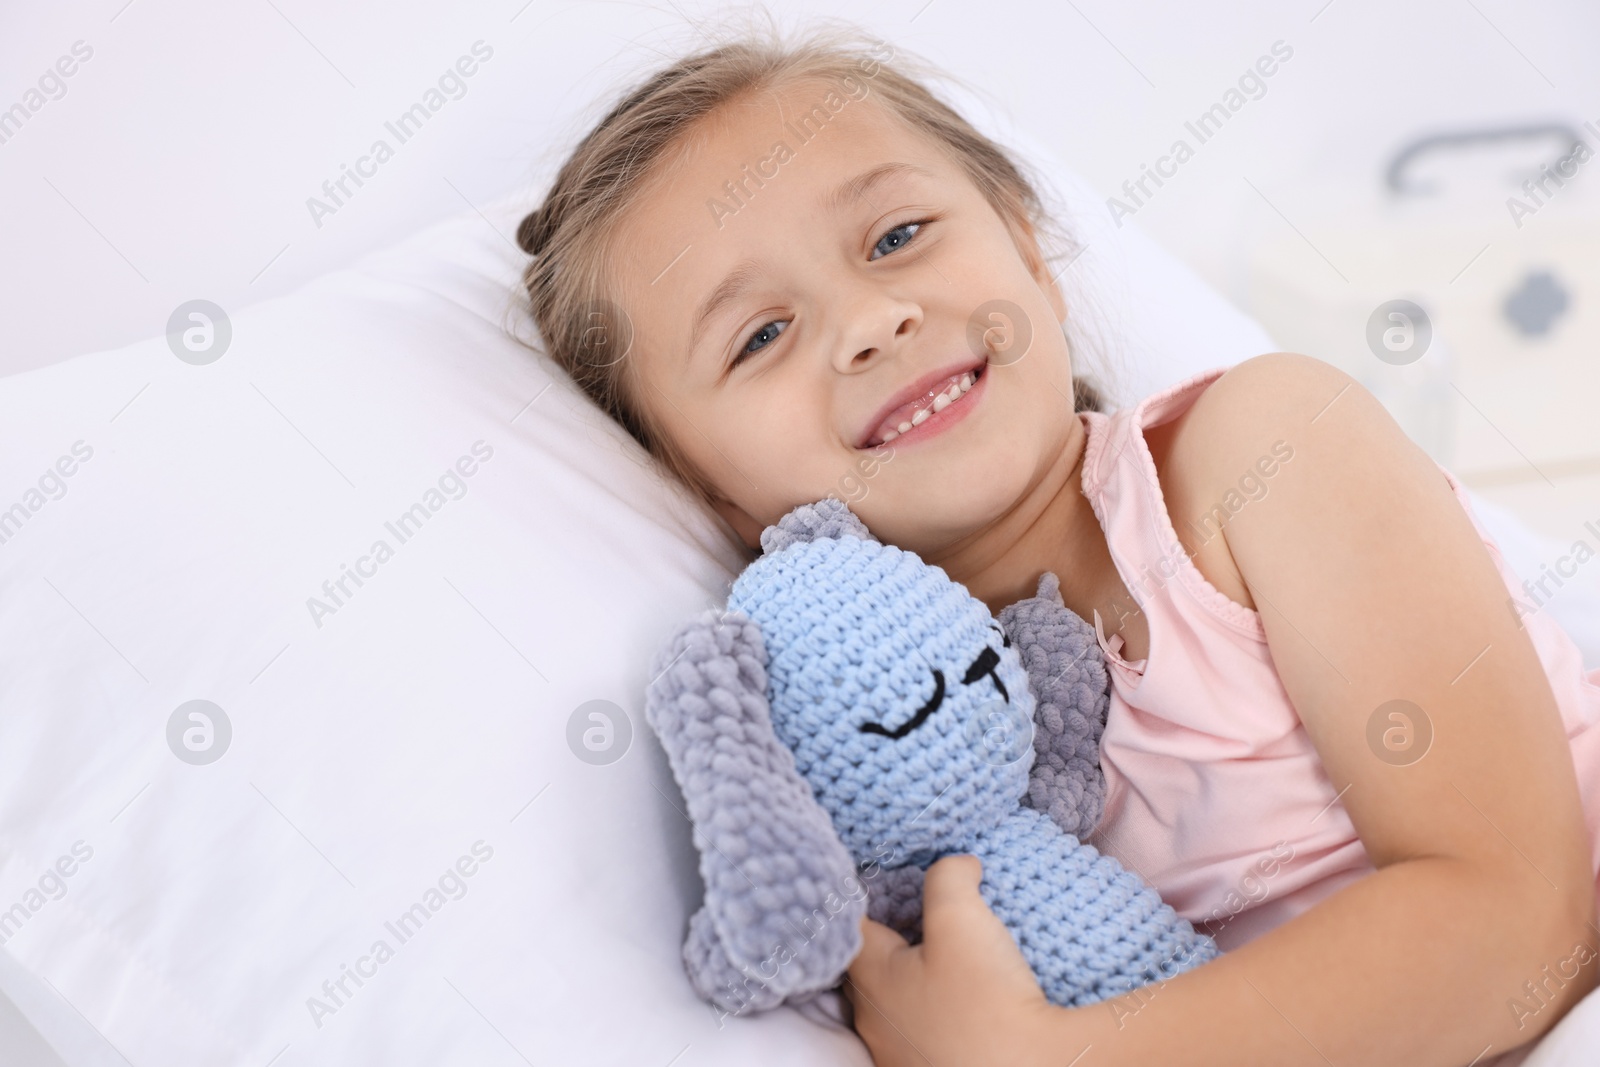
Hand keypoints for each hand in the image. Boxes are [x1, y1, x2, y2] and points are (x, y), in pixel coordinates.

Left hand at [844, 855, 1060, 1066]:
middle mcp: (875, 1023)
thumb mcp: (962, 920)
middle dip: (894, 934)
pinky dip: (940, 1008)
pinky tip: (971, 999)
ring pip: (899, 999)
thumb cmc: (985, 1004)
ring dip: (918, 975)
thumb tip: (959, 865)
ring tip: (953, 953)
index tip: (886, 875)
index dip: (863, 894)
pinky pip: (925, 1028)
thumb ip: (948, 879)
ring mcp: (900, 1055)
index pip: (848, 924)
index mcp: (871, 980)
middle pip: (872, 963)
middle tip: (924, 908)